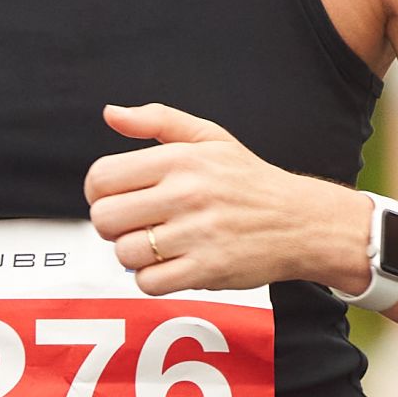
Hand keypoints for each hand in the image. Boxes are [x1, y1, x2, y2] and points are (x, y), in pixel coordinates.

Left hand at [86, 104, 363, 296]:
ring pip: (124, 253)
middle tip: (135, 224)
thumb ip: (157, 120)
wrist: (299, 221)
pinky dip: (152, 278)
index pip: (102, 177)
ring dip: (135, 254)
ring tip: (158, 245)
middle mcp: (187, 194)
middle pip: (105, 218)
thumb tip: (111, 114)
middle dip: (112, 225)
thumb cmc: (249, 181)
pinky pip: (148, 283)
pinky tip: (171, 264)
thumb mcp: (209, 137)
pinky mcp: (206, 269)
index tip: (115, 198)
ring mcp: (196, 234)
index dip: (98, 192)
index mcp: (180, 159)